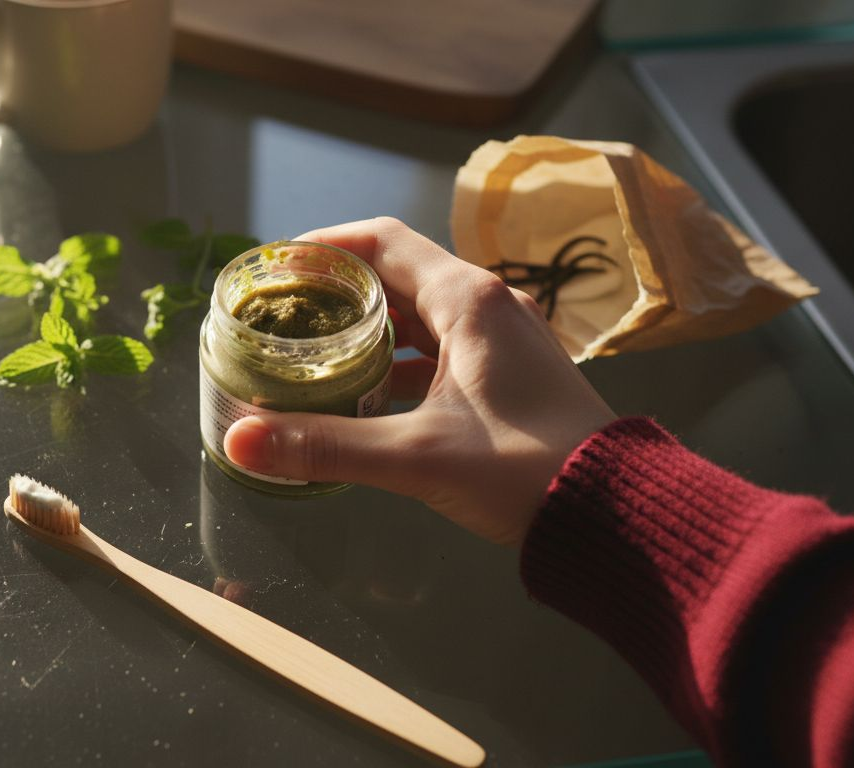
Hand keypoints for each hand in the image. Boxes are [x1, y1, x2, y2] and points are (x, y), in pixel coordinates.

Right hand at [223, 217, 615, 544]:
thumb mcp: (415, 456)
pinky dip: (399, 362)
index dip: (324, 247)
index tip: (277, 269)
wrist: (615, 514)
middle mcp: (488, 306)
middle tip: (283, 316)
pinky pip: (442, 350)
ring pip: (420, 317)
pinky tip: (366, 394)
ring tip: (312, 353)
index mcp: (469, 299)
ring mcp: (504, 341)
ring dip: (368, 330)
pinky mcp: (510, 376)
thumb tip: (238, 442)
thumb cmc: (524, 470)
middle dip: (338, 292)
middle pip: (398, 275)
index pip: (382, 242)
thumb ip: (324, 446)